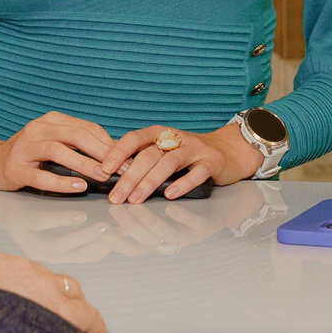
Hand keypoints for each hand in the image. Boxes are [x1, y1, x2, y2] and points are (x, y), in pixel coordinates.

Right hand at [0, 111, 118, 193]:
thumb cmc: (28, 155)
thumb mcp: (53, 142)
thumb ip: (78, 144)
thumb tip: (115, 154)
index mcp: (52, 120)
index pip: (88, 128)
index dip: (110, 143)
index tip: (128, 159)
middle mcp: (38, 129)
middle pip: (77, 135)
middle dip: (103, 152)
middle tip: (122, 169)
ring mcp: (24, 148)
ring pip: (59, 151)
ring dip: (85, 164)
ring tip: (104, 176)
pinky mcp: (14, 169)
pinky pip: (41, 176)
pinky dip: (61, 181)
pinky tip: (78, 188)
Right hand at [0, 246, 106, 332]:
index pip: (14, 268)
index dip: (21, 287)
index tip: (21, 296)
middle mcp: (19, 268)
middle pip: (41, 277)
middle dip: (44, 295)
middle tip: (45, 311)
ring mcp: (43, 286)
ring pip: (66, 289)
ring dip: (67, 304)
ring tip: (69, 318)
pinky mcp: (61, 309)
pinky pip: (86, 314)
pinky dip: (91, 322)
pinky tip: (94, 329)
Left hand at [100, 122, 259, 203]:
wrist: (227, 150)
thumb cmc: (188, 154)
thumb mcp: (164, 149)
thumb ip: (142, 157)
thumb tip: (110, 172)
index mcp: (160, 133)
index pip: (134, 138)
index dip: (118, 152)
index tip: (104, 169)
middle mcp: (176, 138)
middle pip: (148, 155)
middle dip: (129, 177)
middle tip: (116, 197)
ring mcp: (195, 149)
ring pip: (168, 163)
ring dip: (150, 182)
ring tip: (136, 199)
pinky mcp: (211, 163)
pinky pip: (196, 173)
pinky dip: (182, 183)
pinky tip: (170, 194)